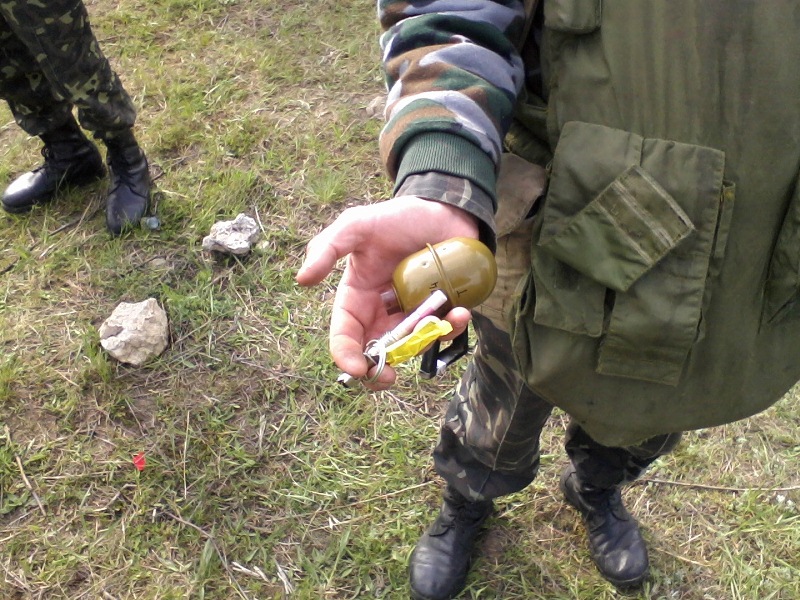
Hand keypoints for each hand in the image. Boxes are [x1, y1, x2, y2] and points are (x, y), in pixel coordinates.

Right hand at [296, 196, 479, 387]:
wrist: (441, 209)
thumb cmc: (395, 218)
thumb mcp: (357, 225)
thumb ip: (327, 247)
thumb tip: (302, 279)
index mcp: (357, 299)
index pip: (345, 336)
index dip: (346, 356)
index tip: (357, 368)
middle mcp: (383, 313)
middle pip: (375, 354)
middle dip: (379, 371)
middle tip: (389, 377)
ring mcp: (413, 315)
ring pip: (412, 347)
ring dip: (423, 345)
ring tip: (440, 324)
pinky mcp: (442, 311)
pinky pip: (446, 331)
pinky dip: (453, 328)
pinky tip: (460, 313)